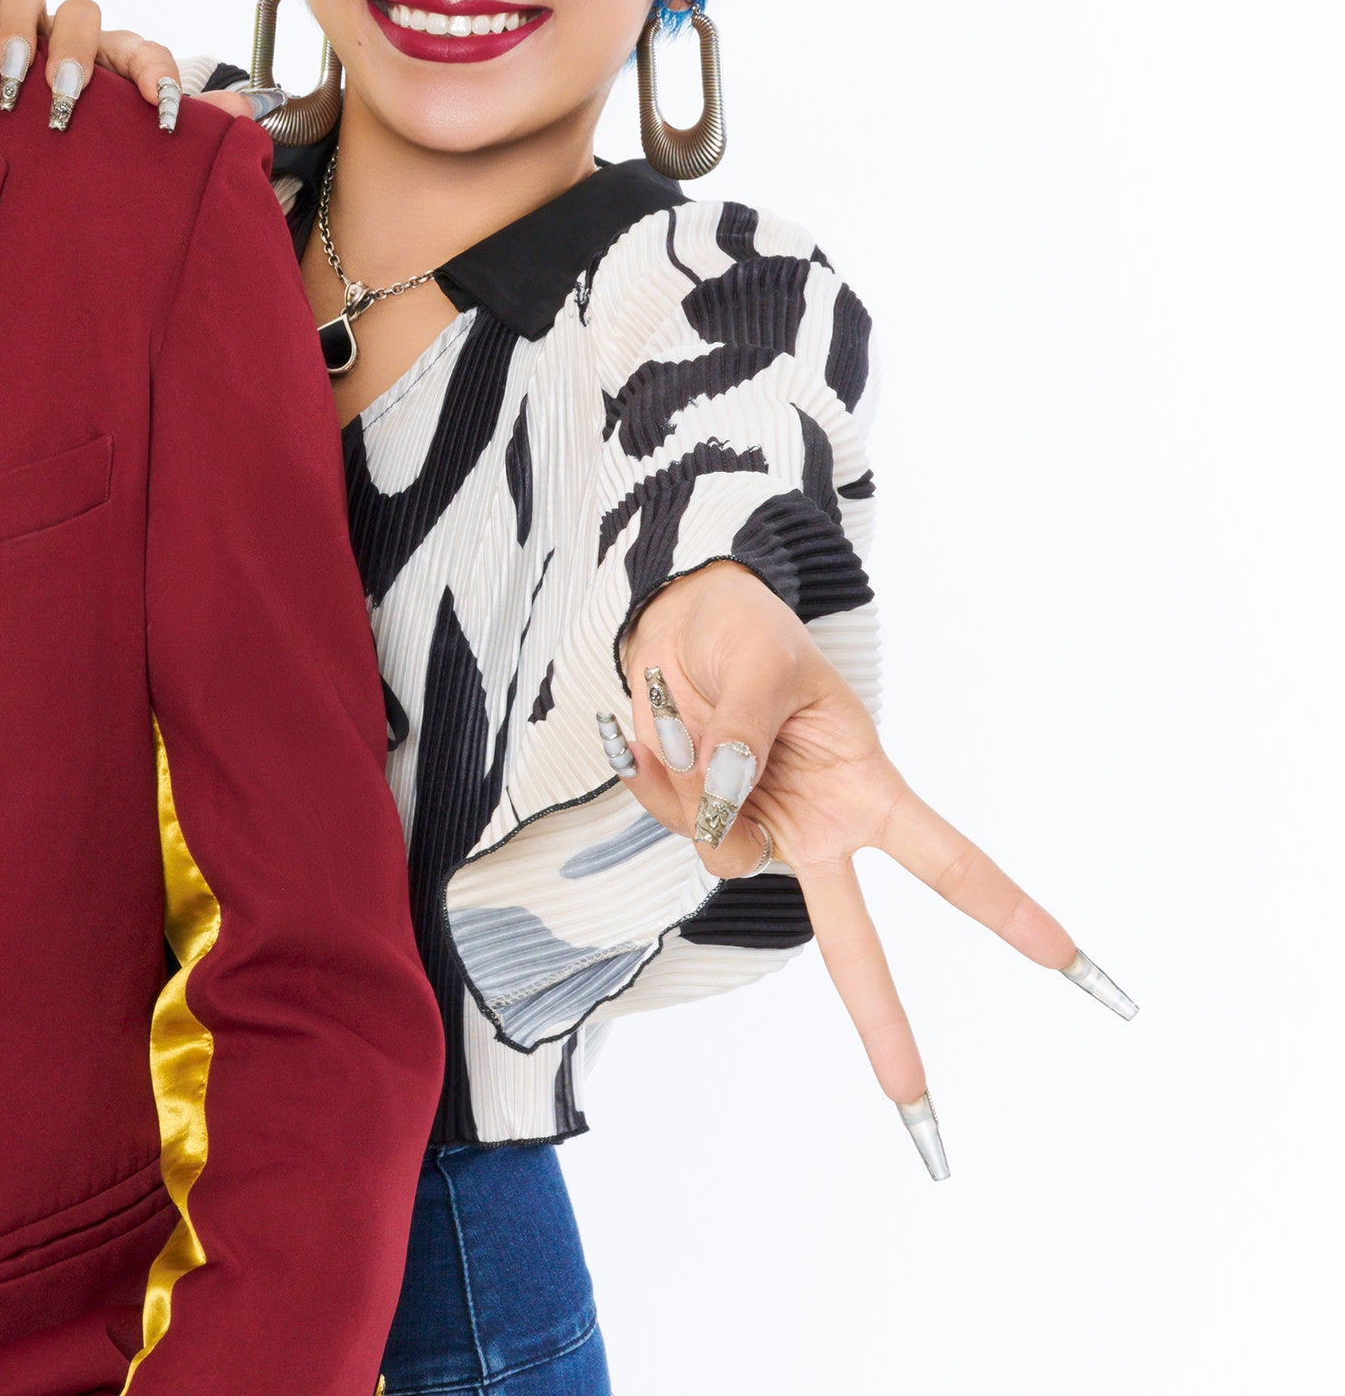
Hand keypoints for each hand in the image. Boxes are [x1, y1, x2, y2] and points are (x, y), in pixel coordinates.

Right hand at [0, 0, 263, 135]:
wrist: (23, 150)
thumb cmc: (84, 144)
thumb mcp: (131, 143)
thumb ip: (190, 127)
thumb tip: (241, 115)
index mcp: (114, 62)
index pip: (144, 51)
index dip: (156, 73)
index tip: (162, 112)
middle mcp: (69, 37)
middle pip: (82, 11)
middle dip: (73, 54)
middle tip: (65, 103)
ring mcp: (24, 27)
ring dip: (20, 32)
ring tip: (13, 80)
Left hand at [616, 562, 1132, 1165]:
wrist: (676, 619)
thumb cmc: (746, 635)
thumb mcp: (763, 661)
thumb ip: (746, 732)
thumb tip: (724, 798)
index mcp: (867, 791)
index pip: (949, 862)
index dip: (1008, 910)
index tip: (1067, 960)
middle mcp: (819, 829)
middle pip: (857, 943)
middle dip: (886, 1024)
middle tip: (914, 1101)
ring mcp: (756, 831)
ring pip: (728, 860)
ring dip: (695, 787)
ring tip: (688, 713)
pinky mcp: (694, 821)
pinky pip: (671, 824)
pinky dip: (653, 775)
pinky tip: (655, 727)